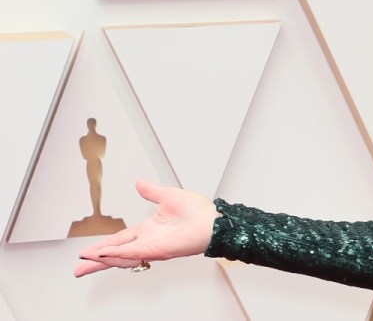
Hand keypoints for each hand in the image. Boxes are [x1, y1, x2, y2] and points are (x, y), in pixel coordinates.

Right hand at [74, 179, 218, 276]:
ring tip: (86, 262)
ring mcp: (152, 247)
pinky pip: (134, 252)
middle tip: (78, 269)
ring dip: (103, 258)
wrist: (214, 219)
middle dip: (96, 261)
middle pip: (115, 253)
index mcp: (148, 230)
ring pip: (121, 256)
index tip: (87, 253)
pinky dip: (118, 254)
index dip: (103, 246)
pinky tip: (104, 255)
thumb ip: (151, 192)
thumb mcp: (169, 196)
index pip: (120, 240)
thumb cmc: (199, 211)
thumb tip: (139, 182)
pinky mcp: (158, 250)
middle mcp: (147, 241)